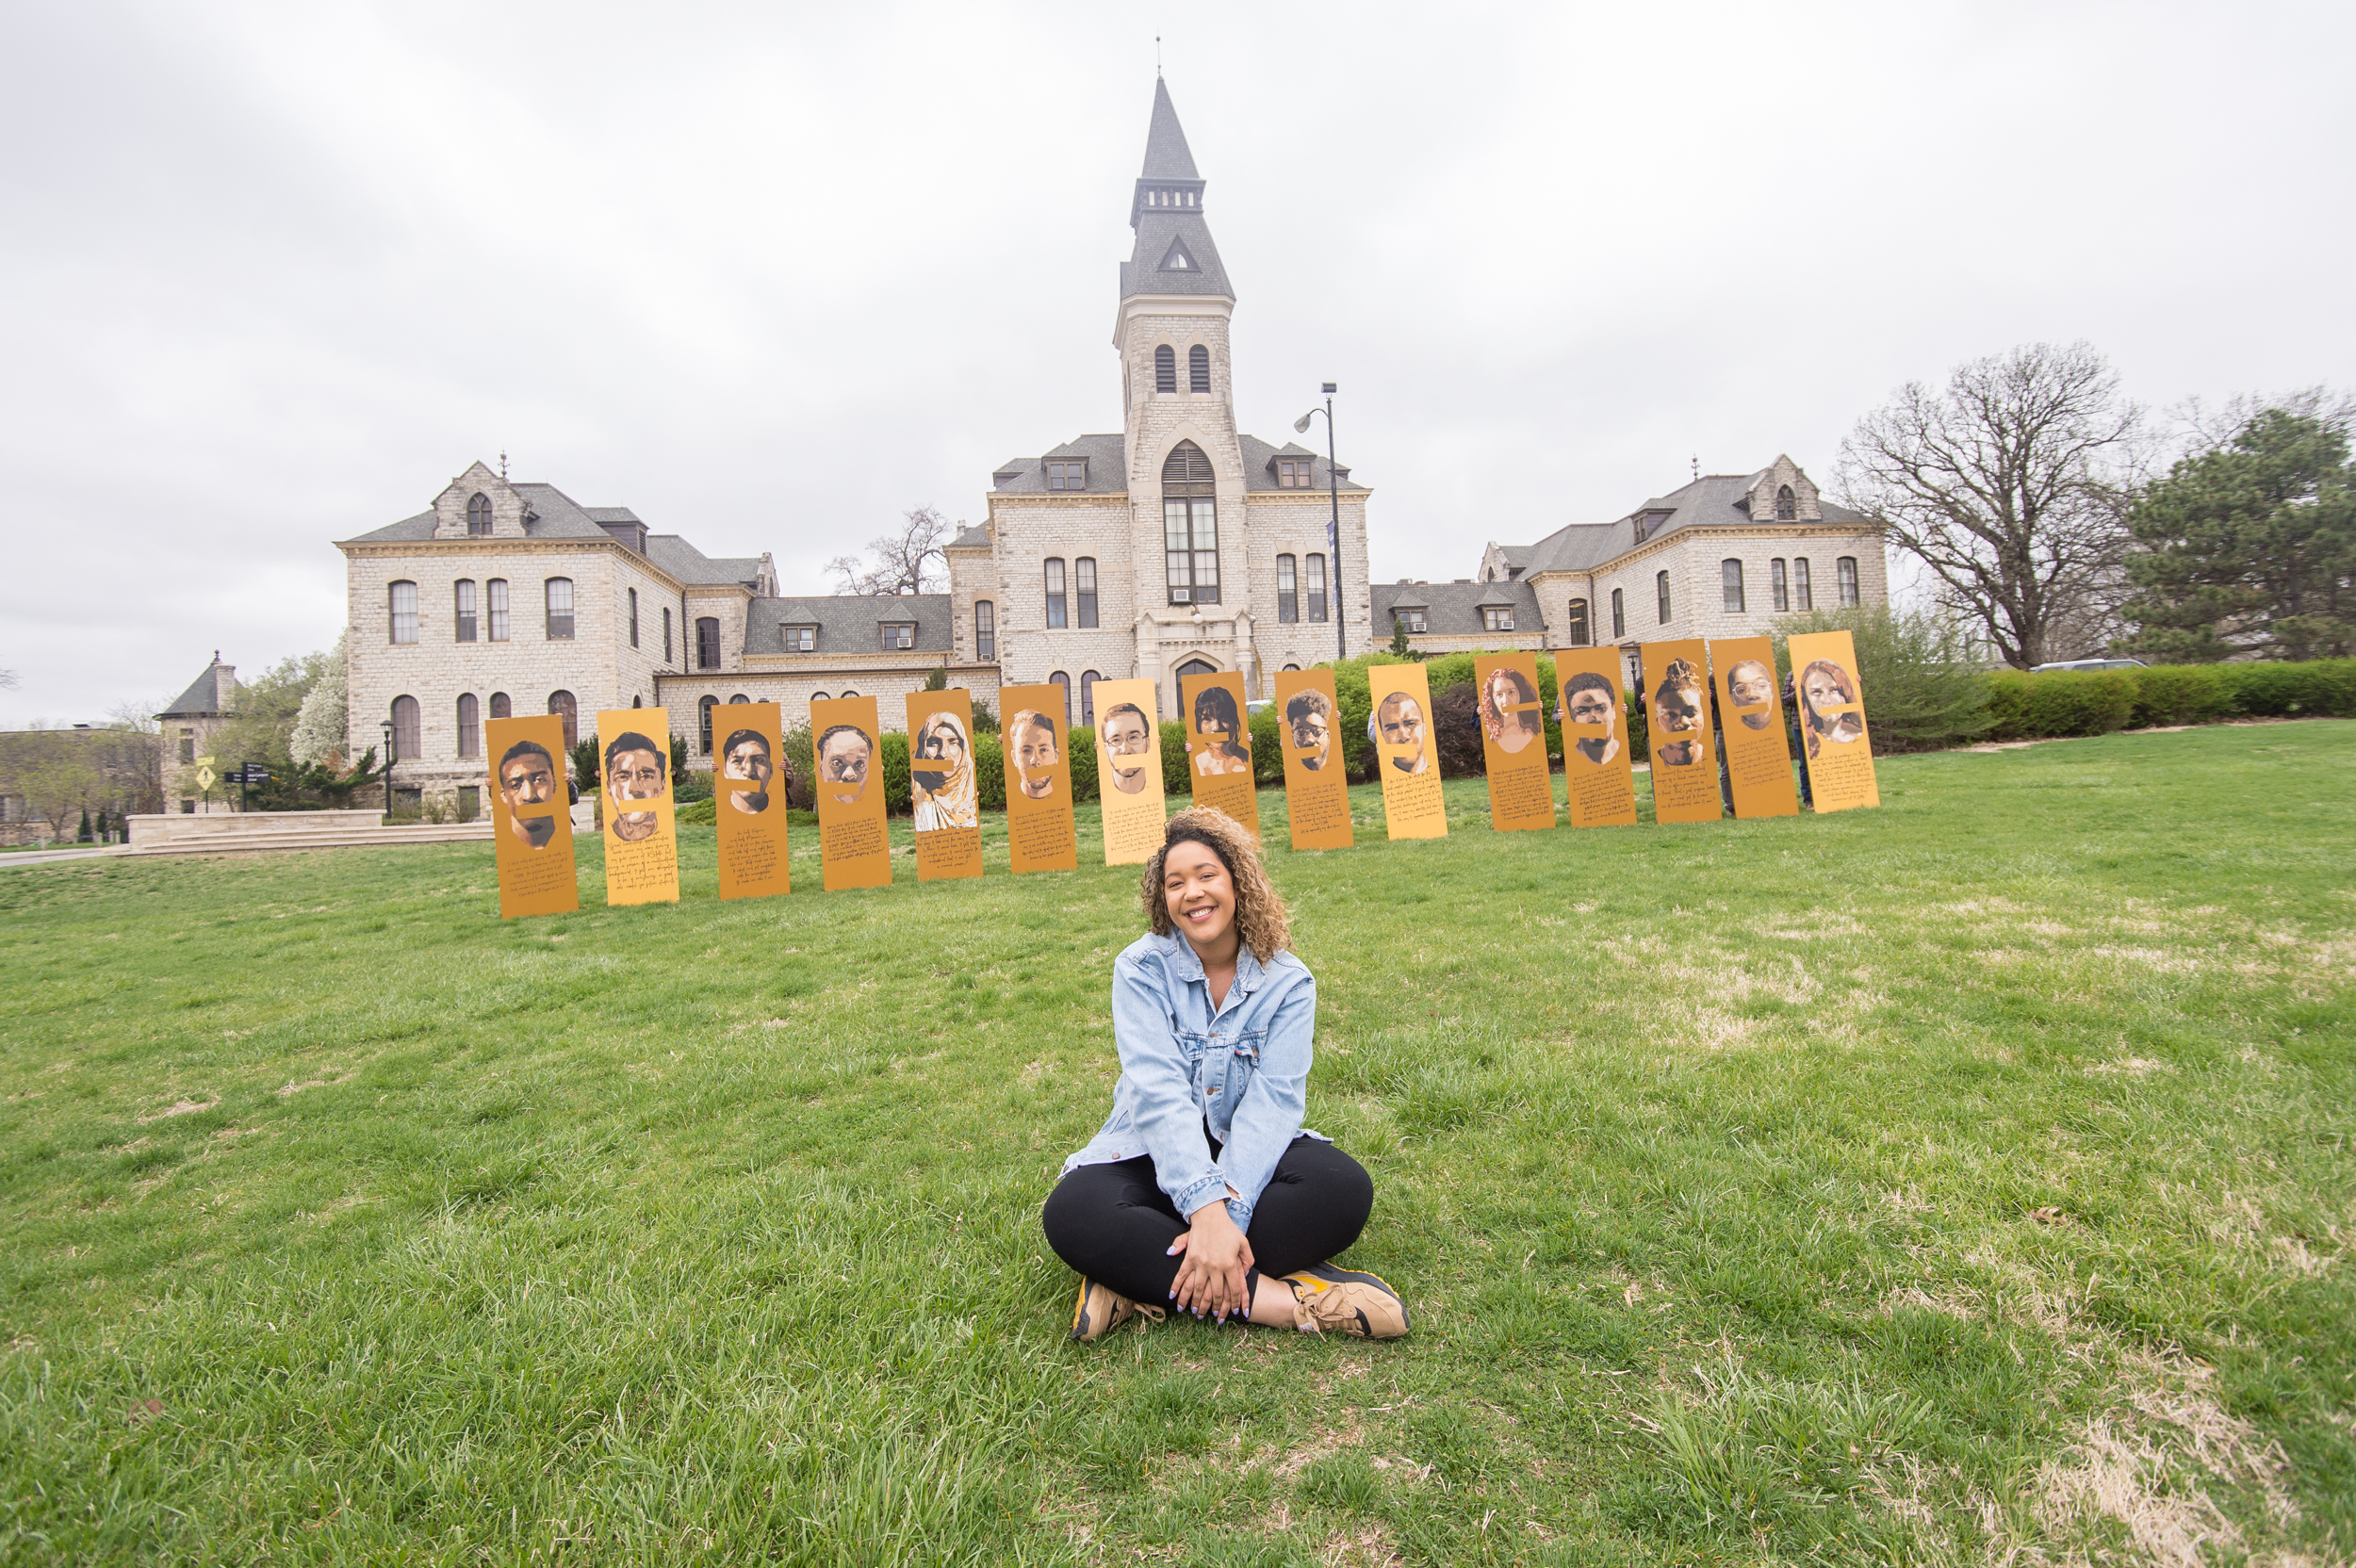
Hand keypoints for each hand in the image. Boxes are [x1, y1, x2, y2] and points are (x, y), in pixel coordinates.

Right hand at [1168, 1201, 1252, 1321]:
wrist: (1210, 1215)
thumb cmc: (1228, 1229)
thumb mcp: (1244, 1243)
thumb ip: (1247, 1259)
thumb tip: (1245, 1274)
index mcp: (1229, 1264)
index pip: (1234, 1289)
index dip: (1236, 1302)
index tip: (1236, 1311)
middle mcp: (1214, 1266)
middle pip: (1215, 1294)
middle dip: (1216, 1308)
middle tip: (1215, 1316)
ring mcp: (1200, 1263)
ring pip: (1197, 1289)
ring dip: (1195, 1303)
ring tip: (1194, 1312)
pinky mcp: (1189, 1258)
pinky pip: (1181, 1276)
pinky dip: (1176, 1287)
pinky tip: (1173, 1297)